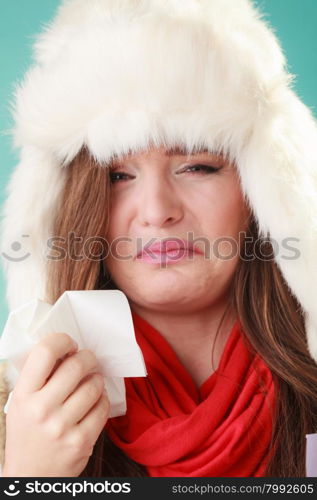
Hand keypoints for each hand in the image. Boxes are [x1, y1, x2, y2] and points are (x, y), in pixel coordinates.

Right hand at [3, 333, 108, 476]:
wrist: (30, 475)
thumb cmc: (28, 432)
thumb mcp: (22, 403)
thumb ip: (39, 377)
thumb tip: (66, 349)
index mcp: (24, 395)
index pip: (45, 353)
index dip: (62, 341)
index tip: (69, 344)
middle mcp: (42, 410)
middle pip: (76, 366)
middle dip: (87, 358)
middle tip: (88, 359)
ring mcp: (63, 427)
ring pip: (94, 385)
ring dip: (96, 379)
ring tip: (91, 382)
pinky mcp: (82, 441)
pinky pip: (102, 407)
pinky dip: (102, 399)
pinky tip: (94, 401)